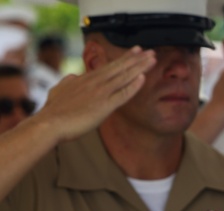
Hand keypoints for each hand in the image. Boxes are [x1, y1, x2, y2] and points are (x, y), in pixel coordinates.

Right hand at [39, 46, 155, 143]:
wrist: (49, 123)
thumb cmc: (53, 111)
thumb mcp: (60, 90)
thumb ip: (69, 82)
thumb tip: (74, 77)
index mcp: (86, 79)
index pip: (110, 66)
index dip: (125, 58)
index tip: (136, 51)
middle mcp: (95, 82)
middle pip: (120, 68)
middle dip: (137, 59)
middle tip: (151, 51)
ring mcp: (100, 93)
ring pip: (124, 77)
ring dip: (140, 68)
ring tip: (152, 59)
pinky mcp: (104, 106)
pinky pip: (122, 94)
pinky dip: (133, 86)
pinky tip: (143, 78)